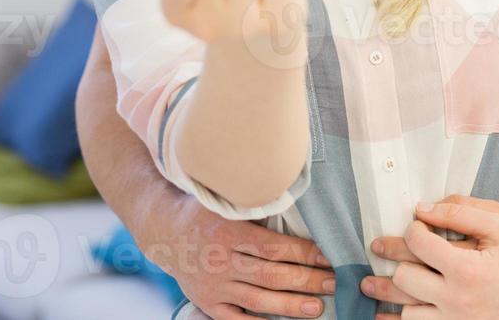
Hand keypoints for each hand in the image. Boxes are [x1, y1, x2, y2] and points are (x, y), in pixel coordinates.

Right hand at [139, 193, 335, 318]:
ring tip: (318, 307)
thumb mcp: (225, 197)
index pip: (274, 248)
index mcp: (228, 232)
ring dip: (291, 305)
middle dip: (307, 280)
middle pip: (271, 276)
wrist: (164, 230)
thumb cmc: (203, 209)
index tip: (329, 256)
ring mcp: (214, 286)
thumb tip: (293, 190)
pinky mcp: (208, 303)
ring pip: (258, 300)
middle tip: (334, 282)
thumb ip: (255, 200)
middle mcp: (221, 261)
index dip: (304, 253)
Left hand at [365, 199, 498, 319]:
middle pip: (405, 280)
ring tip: (370, 285)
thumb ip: (458, 213)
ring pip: (409, 312)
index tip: (415, 223)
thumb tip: (421, 208)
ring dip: (389, 296)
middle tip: (376, 247)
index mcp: (466, 269)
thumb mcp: (497, 223)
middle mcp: (459, 300)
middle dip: (389, 260)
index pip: (419, 244)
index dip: (411, 228)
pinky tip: (389, 314)